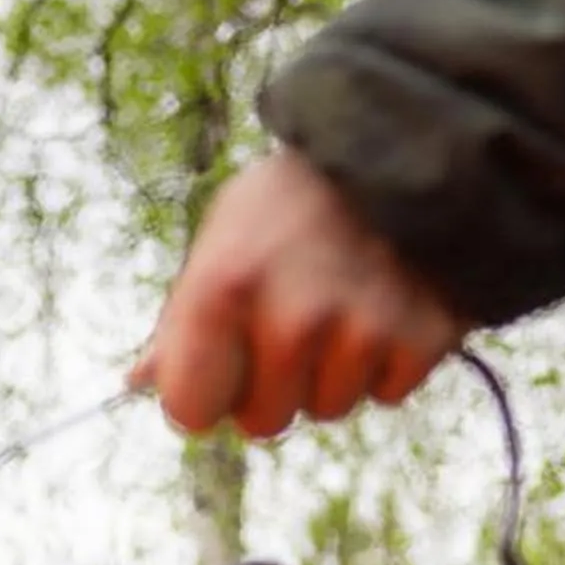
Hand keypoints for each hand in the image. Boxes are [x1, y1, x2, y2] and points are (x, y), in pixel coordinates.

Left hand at [132, 147, 466, 438]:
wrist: (411, 142)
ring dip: (331, 373)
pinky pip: (387, 392)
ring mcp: (362, 329)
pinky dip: (387, 362)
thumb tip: (139, 382)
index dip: (203, 396)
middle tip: (292, 325)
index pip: (190, 411)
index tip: (219, 368)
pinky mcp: (424, 336)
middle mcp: (292, 317)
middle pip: (263, 422)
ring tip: (343, 304)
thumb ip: (182, 317)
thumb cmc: (292, 203)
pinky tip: (386, 305)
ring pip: (328, 409)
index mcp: (222, 289)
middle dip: (271, 389)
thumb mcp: (223, 238)